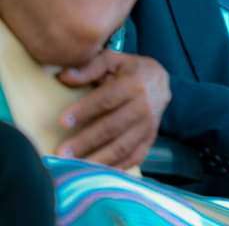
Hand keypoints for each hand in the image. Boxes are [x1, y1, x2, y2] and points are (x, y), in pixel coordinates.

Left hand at [55, 50, 169, 167]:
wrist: (160, 82)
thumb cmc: (129, 71)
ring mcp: (149, 126)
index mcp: (134, 83)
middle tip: (62, 153)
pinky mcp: (150, 140)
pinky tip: (97, 174)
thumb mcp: (113, 60)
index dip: (85, 110)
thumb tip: (64, 76)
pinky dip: (117, 168)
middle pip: (113, 126)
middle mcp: (144, 106)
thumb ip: (90, 67)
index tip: (62, 121)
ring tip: (75, 168)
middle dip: (86, 141)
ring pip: (123, 146)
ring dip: (99, 159)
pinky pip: (134, 157)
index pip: (107, 99)